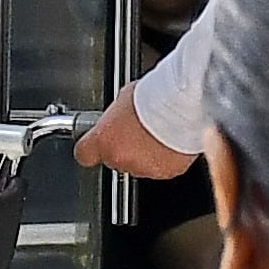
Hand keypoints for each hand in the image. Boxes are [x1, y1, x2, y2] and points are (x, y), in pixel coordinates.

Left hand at [76, 89, 196, 180]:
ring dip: (144, 153)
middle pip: (115, 159)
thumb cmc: (155, 96)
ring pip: (139, 165)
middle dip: (124, 148)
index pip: (84, 154)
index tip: (94, 144)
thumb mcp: (123, 99)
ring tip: (156, 133)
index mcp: (104, 140)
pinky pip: (160, 167)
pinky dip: (163, 158)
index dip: (91, 149)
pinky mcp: (165, 172)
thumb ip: (116, 116)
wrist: (184, 105)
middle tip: (137, 130)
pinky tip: (169, 140)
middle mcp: (120, 158)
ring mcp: (143, 168)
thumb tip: (118, 118)